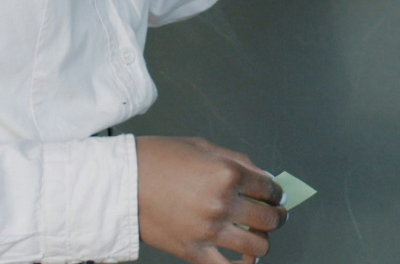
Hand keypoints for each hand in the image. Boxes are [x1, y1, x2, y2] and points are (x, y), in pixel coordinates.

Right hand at [137, 135, 284, 263]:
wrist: (122, 182)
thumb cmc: (159, 159)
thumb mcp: (203, 147)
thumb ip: (238, 161)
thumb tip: (263, 177)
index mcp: (227, 174)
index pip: (268, 188)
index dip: (277, 193)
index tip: (276, 196)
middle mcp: (222, 203)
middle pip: (268, 218)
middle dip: (277, 216)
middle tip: (275, 215)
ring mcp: (209, 231)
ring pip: (256, 246)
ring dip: (263, 241)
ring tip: (259, 236)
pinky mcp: (193, 252)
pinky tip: (243, 260)